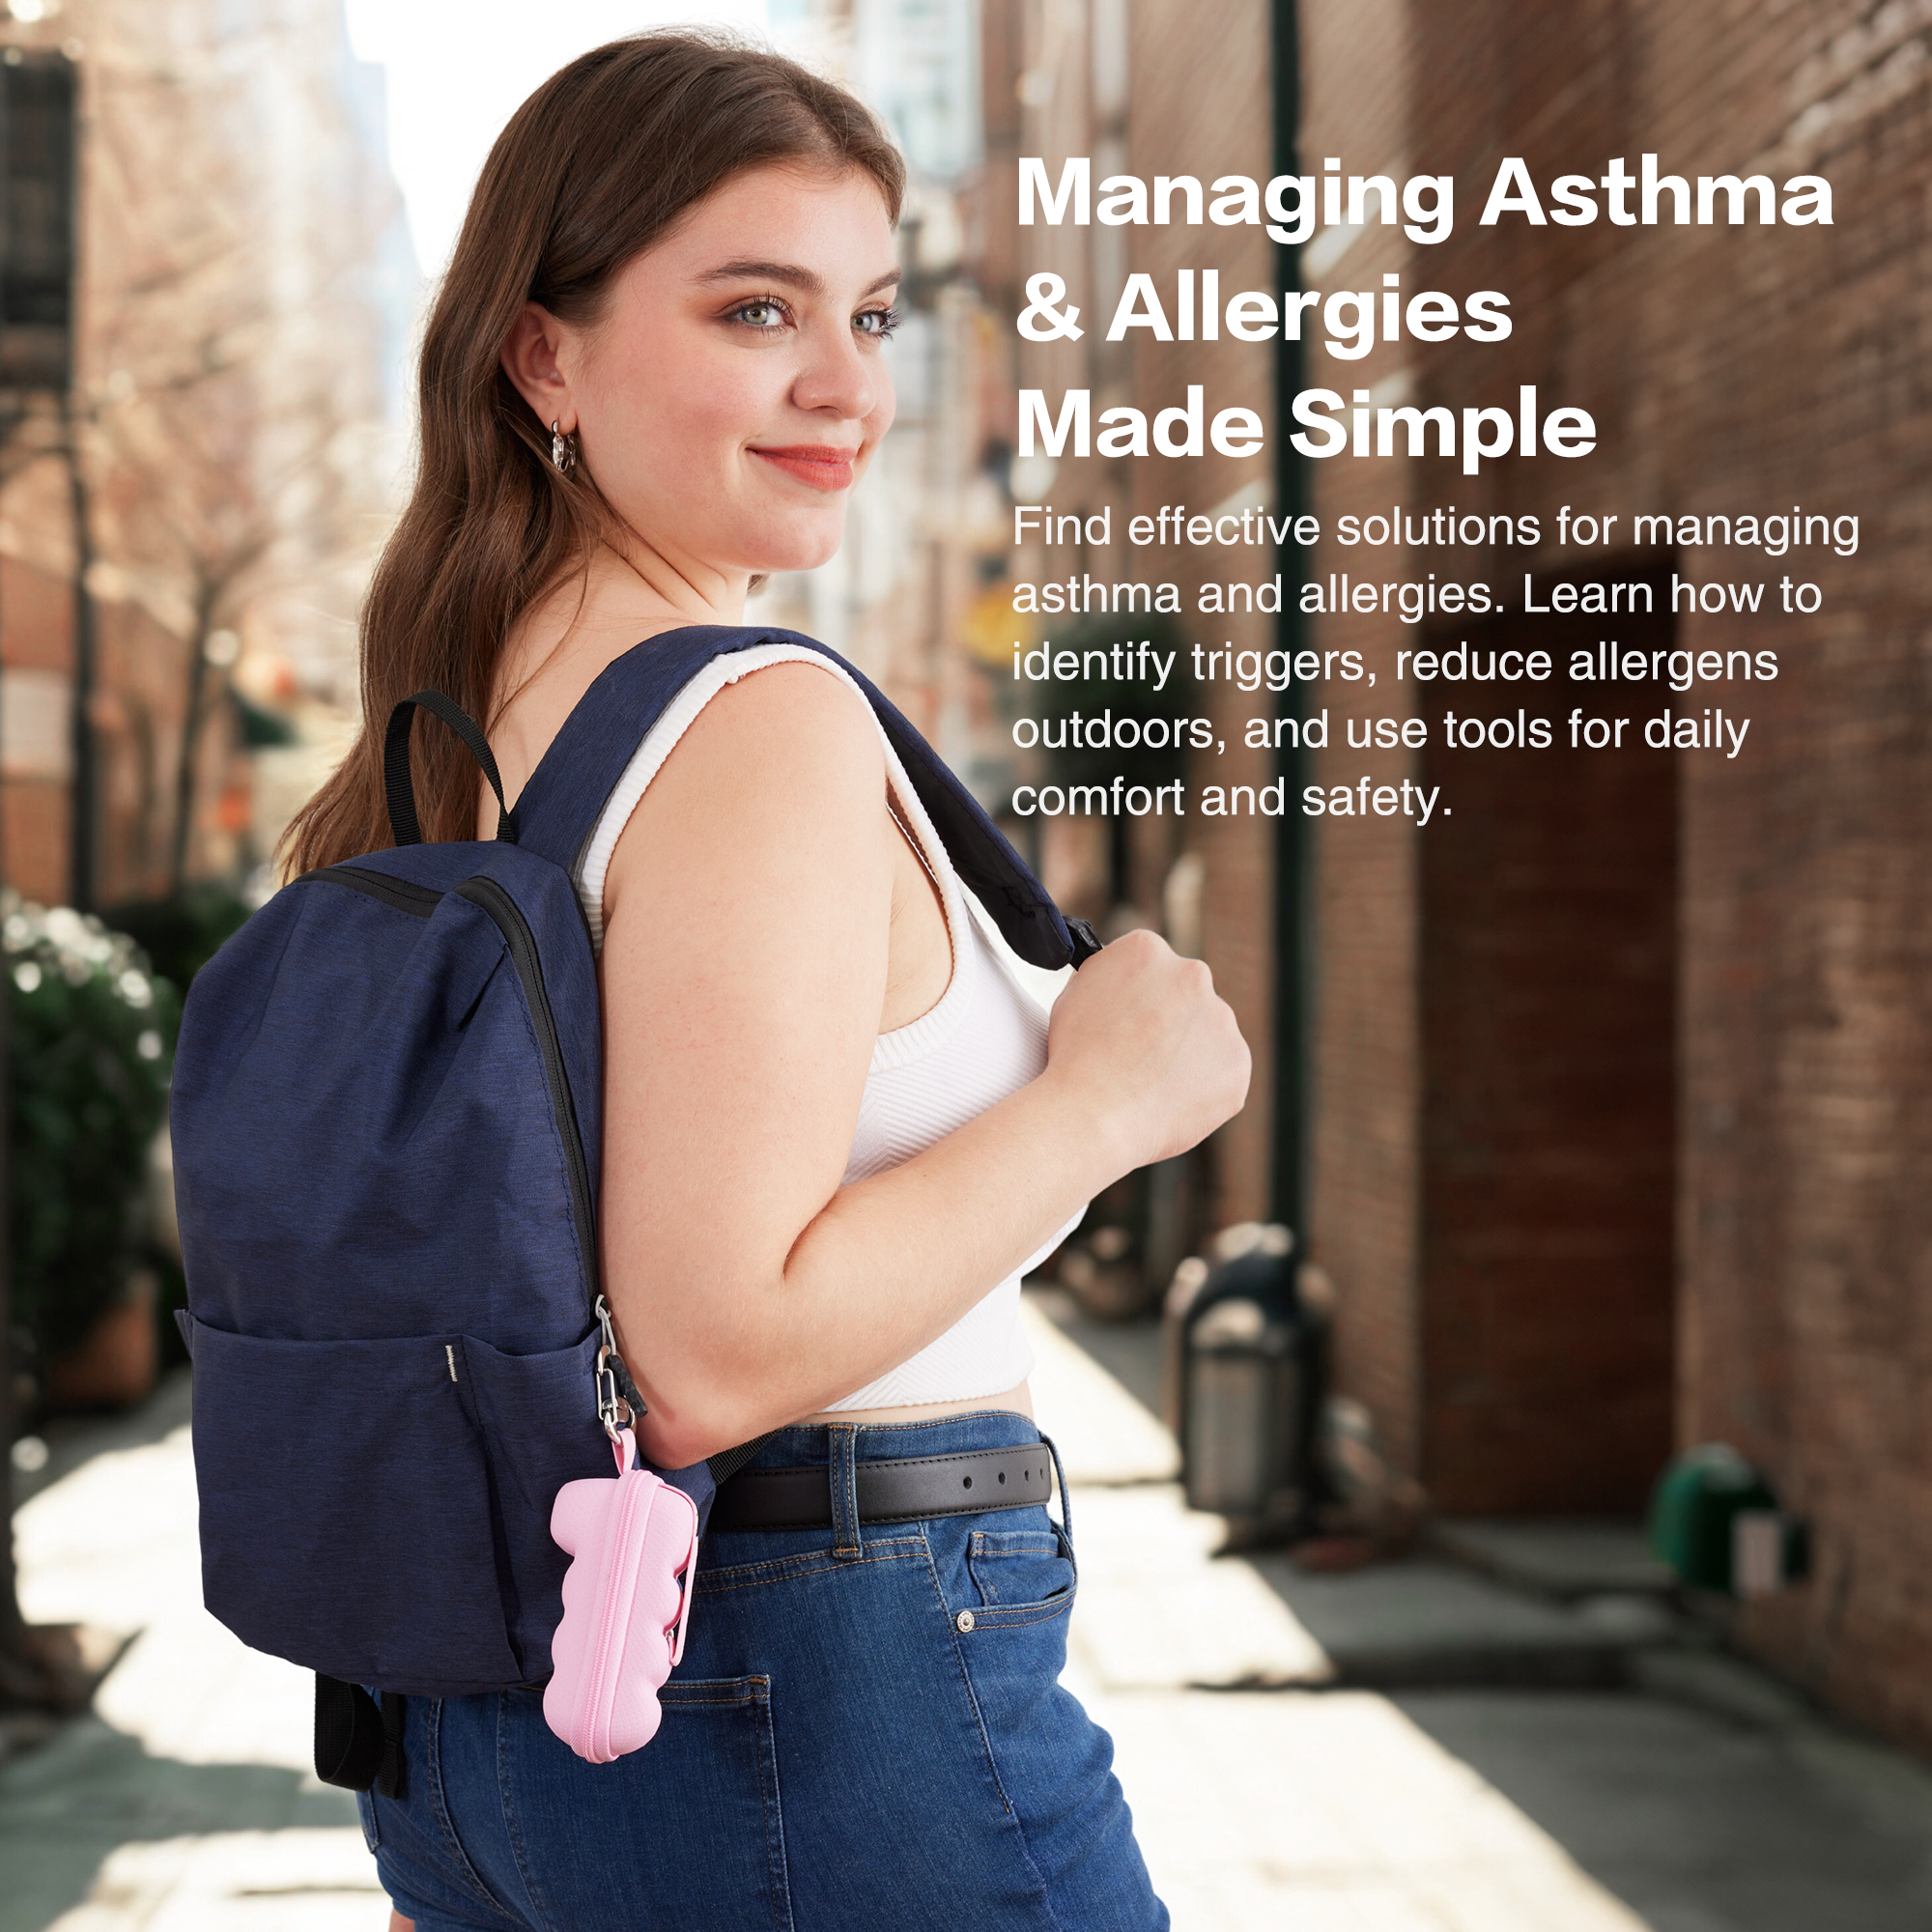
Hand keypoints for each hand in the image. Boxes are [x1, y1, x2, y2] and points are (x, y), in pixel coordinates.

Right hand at [1043, 927, 1250, 1172]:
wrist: (1096, 1114)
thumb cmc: (1075, 1058)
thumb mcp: (1075, 995)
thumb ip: (1109, 978)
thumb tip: (1126, 985)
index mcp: (1147, 950)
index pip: (1151, 965)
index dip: (1137, 997)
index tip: (1128, 1021)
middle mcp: (1193, 974)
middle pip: (1186, 994)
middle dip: (1170, 1020)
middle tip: (1141, 1055)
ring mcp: (1221, 1019)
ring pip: (1208, 1034)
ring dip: (1189, 1052)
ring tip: (1151, 1083)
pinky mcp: (1237, 1062)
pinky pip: (1223, 1073)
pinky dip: (1203, 1086)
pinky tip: (1170, 1099)